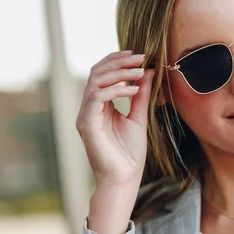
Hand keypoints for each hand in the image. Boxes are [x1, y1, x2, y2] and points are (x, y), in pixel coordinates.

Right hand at [76, 50, 153, 197]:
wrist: (124, 178)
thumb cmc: (129, 153)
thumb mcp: (138, 117)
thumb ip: (140, 95)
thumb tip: (148, 71)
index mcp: (99, 105)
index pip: (102, 73)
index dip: (117, 60)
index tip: (139, 55)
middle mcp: (89, 108)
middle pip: (96, 72)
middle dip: (119, 62)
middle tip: (140, 57)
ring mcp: (85, 115)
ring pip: (95, 82)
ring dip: (119, 73)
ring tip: (140, 71)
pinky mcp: (87, 125)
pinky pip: (97, 98)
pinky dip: (116, 90)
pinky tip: (133, 91)